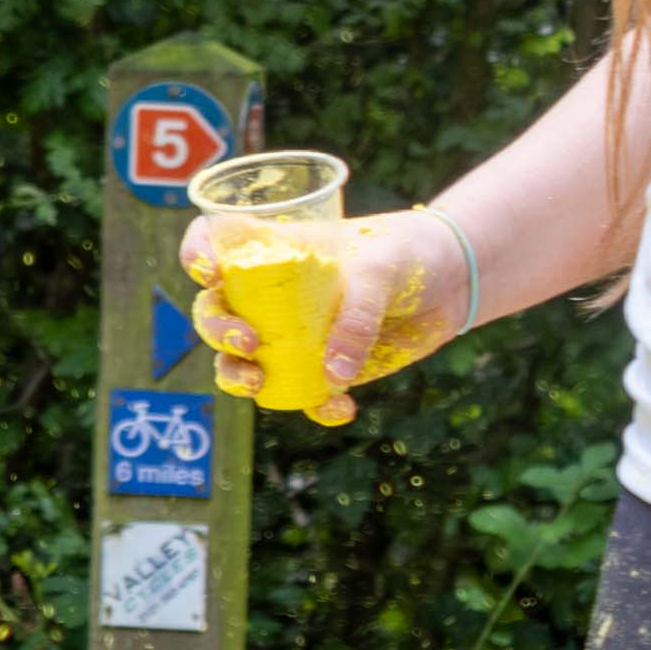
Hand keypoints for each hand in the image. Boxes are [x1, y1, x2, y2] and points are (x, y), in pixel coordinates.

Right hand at [176, 204, 468, 424]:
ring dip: (235, 376)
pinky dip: (312, 407)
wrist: (454, 282)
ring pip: (239, 360)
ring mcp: (291, 333)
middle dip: (215, 330)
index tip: (210, 273)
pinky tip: (339, 407)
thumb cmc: (408, 252)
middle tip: (247, 340)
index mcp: (273, 248)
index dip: (196, 254)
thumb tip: (334, 373)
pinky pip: (299, 395)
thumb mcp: (382, 270)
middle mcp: (270, 292)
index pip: (213, 241)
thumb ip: (356, 315)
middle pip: (213, 311)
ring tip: (258, 385)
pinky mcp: (321, 367)